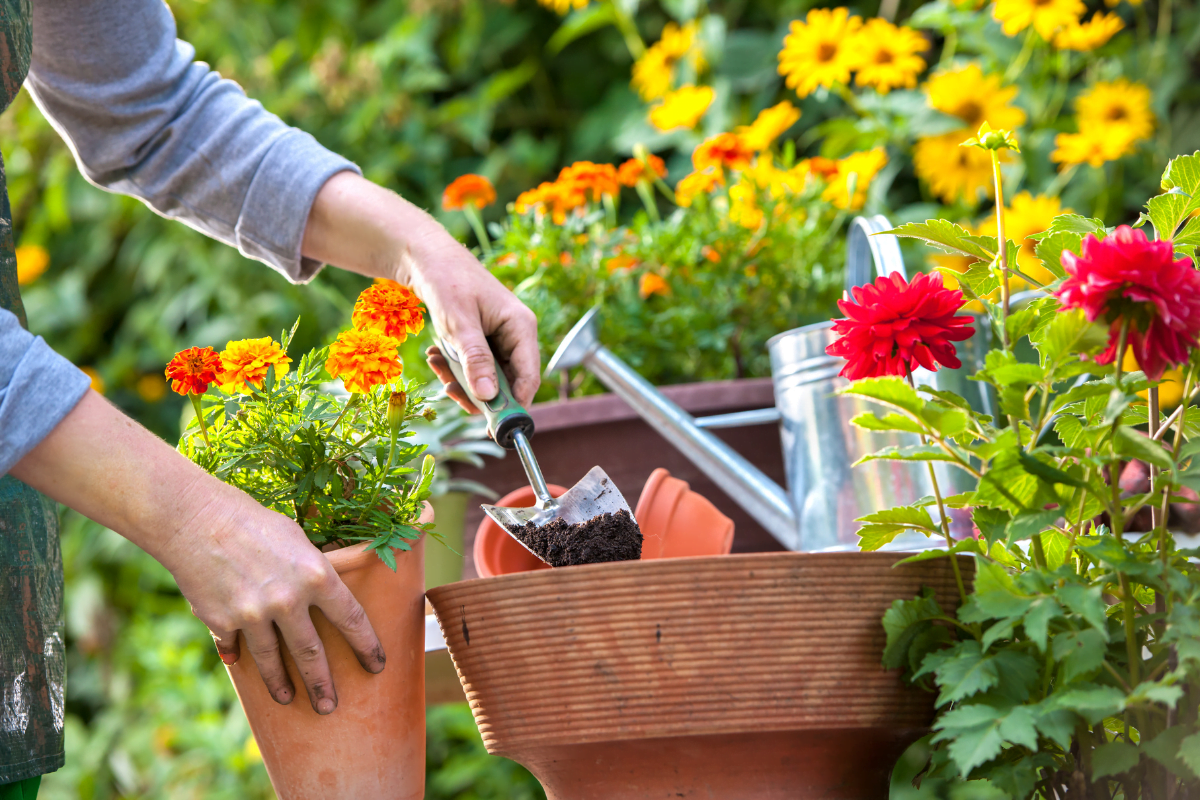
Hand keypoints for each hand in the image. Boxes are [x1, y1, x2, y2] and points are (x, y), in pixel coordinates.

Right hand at [12, 391, 383, 714]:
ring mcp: (254, 615)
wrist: (197, 520)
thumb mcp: (297, 540)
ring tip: (288, 698)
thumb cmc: (253, 522)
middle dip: (323, 684)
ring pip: (272, 661)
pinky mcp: (222, 622)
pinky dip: (237, 655)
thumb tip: (325, 596)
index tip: (376, 665)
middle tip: (330, 706)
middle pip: (312, 654)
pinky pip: (235, 647)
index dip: (367, 645)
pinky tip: (240, 664)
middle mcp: (288, 600)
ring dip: (281, 684)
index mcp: (317, 575)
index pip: (351, 619)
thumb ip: (313, 572)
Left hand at [301, 172, 540, 411]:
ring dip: (461, 379)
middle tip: (448, 391)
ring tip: (437, 364)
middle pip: (507, 382)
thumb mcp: (459, 324)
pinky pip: (475, 366)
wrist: (427, 257)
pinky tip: (437, 356)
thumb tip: (489, 397)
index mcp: (522, 326)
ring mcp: (501, 338)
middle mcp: (517, 334)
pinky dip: (455, 367)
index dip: (513, 405)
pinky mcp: (485, 340)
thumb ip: (476, 360)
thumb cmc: (447, 282)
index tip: (491, 427)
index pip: (529, 377)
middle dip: (477, 391)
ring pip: (488, 377)